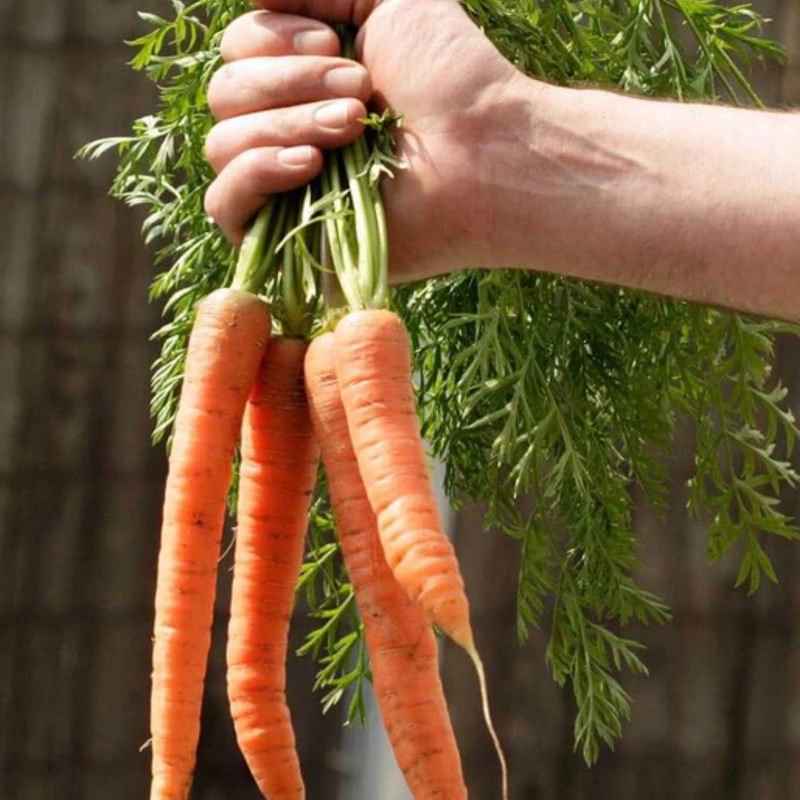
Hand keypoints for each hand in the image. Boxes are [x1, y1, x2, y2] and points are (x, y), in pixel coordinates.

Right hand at [204, 0, 520, 281]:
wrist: (484, 156)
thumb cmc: (450, 78)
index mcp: (303, 81)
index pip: (236, 52)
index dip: (272, 40)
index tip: (337, 48)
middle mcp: (287, 129)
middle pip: (224, 94)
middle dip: (289, 83)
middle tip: (360, 93)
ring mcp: (284, 187)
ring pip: (222, 145)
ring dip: (285, 125)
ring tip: (351, 129)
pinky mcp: (287, 238)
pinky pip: (223, 205)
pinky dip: (256, 174)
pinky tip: (311, 167)